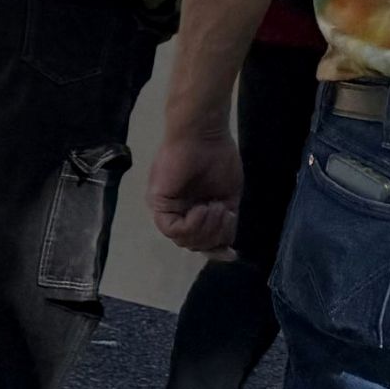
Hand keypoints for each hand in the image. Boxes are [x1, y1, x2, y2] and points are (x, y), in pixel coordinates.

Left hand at [149, 121, 241, 253]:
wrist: (206, 136)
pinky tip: (204, 208)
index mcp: (193, 211)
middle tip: (225, 213)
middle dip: (215, 236)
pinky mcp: (158, 202)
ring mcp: (166, 208)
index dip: (215, 250)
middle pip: (193, 244)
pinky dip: (193, 224)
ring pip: (183, 240)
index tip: (231, 253)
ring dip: (207, 228)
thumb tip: (227, 251)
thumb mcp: (227, 198)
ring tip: (216, 207)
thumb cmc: (219, 159)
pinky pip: (173, 229)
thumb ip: (224, 224)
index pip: (200, 242)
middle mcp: (177, 212)